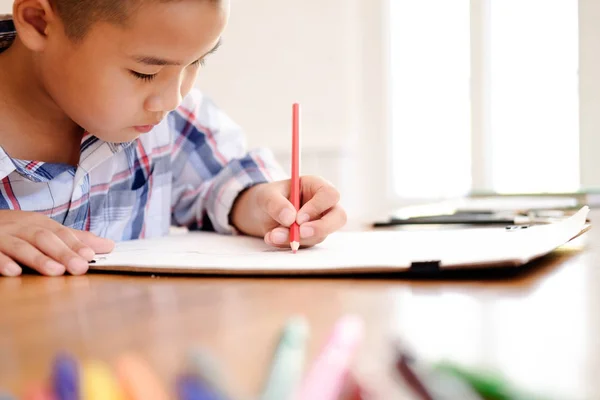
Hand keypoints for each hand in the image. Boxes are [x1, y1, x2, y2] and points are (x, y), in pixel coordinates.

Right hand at [0, 210, 114, 276]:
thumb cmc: (15, 231)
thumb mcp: (44, 231)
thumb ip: (75, 240)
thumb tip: (108, 245)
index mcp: (38, 223)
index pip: (60, 233)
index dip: (76, 244)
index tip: (91, 256)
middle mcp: (21, 227)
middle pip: (44, 238)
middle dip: (63, 253)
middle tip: (79, 268)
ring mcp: (2, 236)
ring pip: (21, 246)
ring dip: (38, 258)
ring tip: (55, 271)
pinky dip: (3, 262)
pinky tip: (14, 272)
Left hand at [231, 175, 346, 247]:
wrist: (259, 213)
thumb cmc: (267, 197)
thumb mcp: (266, 196)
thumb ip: (276, 204)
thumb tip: (290, 219)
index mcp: (316, 186)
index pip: (330, 194)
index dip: (318, 207)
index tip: (299, 218)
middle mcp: (323, 205)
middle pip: (338, 217)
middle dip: (320, 228)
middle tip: (299, 233)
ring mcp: (319, 223)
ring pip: (320, 235)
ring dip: (296, 238)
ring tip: (272, 235)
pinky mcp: (311, 237)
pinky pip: (306, 244)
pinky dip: (289, 244)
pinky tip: (272, 238)